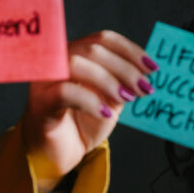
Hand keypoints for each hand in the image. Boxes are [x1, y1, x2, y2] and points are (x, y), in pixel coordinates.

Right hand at [21, 30, 157, 188]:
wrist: (60, 154)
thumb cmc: (83, 124)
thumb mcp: (110, 99)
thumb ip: (123, 82)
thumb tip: (147, 70)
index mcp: (77, 54)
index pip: (104, 39)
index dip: (130, 51)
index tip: (152, 68)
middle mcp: (58, 61)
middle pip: (93, 49)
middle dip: (125, 68)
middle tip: (144, 88)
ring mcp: (46, 80)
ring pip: (76, 63)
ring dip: (108, 81)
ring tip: (126, 99)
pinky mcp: (41, 102)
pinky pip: (65, 91)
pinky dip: (90, 100)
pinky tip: (106, 113)